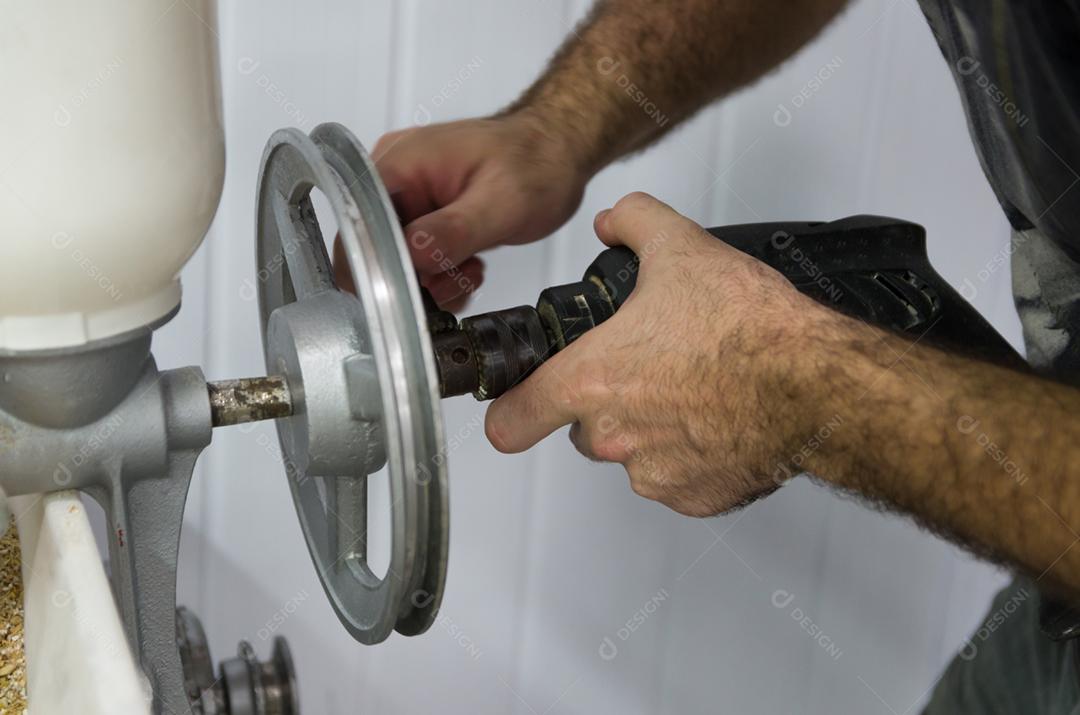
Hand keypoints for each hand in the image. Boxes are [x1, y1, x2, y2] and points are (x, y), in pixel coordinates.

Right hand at [334, 112, 588, 310]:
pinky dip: (441, 272)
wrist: (559, 152)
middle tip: (457, 277)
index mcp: (400, 162)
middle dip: (415, 276)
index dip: (376, 266)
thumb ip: (453, 231)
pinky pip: (416, 256)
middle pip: (375, 247)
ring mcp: (409, 195)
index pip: (356, 224)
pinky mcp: (424, 214)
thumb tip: (411, 255)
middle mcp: (394, 176)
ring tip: (470, 267)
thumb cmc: (537, 162)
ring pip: (398, 258)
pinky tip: (469, 265)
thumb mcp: (501, 203)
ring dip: (434, 278)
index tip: (412, 291)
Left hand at [484, 192, 832, 515]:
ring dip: (651, 428)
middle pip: (582, 427)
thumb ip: (633, 223)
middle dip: (607, 402)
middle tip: (650, 368)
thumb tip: (614, 221)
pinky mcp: (695, 498)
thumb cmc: (749, 328)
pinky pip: (677, 478)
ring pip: (632, 453)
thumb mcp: (680, 248)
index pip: (511, 421)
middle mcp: (614, 437)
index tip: (520, 404)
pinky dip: (692, 455)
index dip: (512, 410)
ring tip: (695, 388)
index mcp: (592, 382)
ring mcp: (654, 474)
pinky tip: (721, 418)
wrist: (815, 383)